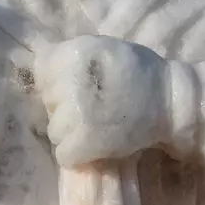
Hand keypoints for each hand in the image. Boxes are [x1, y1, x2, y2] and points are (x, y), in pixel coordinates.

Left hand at [36, 36, 169, 166]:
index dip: (58, 82)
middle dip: (64, 107)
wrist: (169, 102)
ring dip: (71, 133)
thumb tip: (36, 69)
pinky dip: (77, 155)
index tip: (80, 87)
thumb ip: (71, 57)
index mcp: (72, 54)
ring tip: (97, 126)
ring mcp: (74, 113)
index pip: (41, 73)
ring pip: (53, 131)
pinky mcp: (81, 142)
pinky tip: (96, 144)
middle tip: (94, 108)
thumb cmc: (137, 74)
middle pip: (47, 103)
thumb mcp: (101, 49)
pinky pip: (63, 154)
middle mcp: (69, 81)